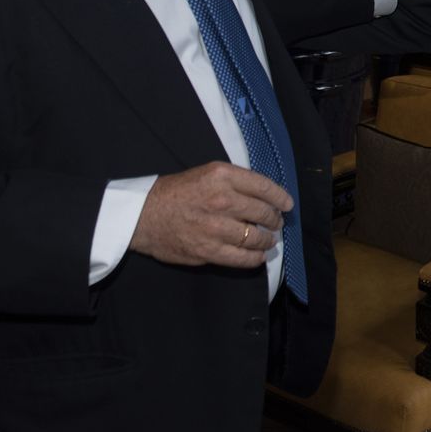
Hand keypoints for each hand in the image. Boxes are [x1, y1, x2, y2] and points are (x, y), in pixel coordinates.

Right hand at [130, 161, 292, 268]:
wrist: (143, 215)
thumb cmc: (175, 192)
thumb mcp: (206, 173)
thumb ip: (234, 182)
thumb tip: (262, 195)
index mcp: (222, 176)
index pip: (263, 186)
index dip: (280, 197)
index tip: (287, 204)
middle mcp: (222, 200)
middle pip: (263, 212)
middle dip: (274, 220)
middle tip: (275, 222)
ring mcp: (216, 227)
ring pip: (256, 237)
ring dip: (267, 239)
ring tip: (268, 239)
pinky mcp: (208, 250)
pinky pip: (242, 258)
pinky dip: (255, 258)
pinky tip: (257, 256)